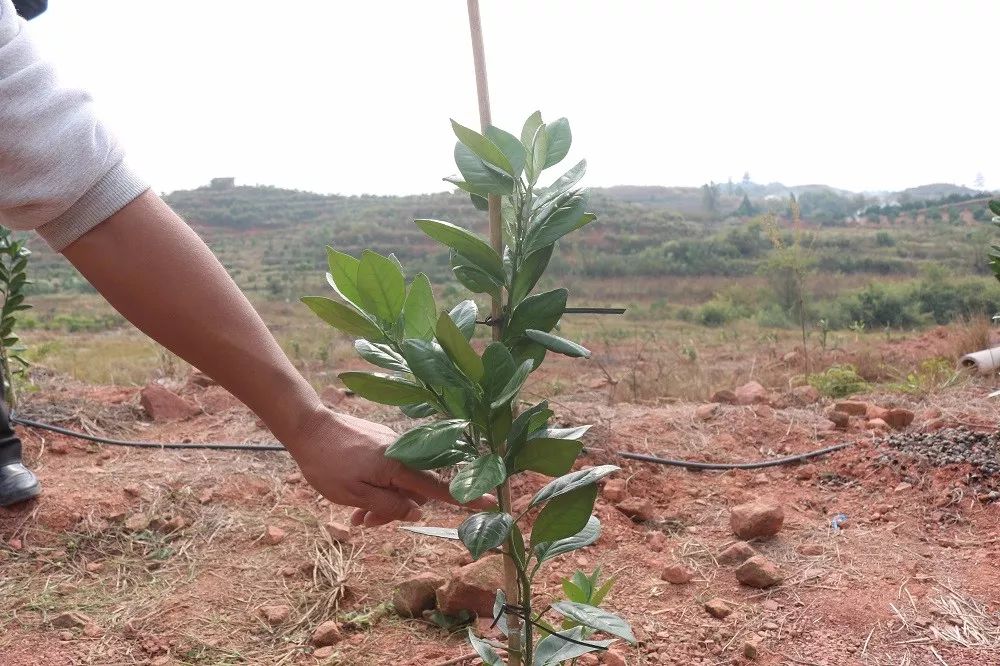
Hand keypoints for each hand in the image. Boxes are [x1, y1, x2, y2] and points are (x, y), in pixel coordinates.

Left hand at [285, 406, 494, 526]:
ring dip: (383, 501)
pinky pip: (389, 470)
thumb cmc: (327, 464)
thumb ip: (389, 506)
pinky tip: (354, 496)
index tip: (490, 502)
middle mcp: (401, 453)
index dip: (463, 499)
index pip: (438, 488)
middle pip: (416, 490)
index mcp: (398, 467)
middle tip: (365, 523)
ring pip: (399, 482)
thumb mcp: (354, 494)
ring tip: (354, 515)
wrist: (307, 426)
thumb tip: (417, 514)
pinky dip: (377, 485)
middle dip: (397, 510)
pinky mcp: (381, 441)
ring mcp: (392, 445)